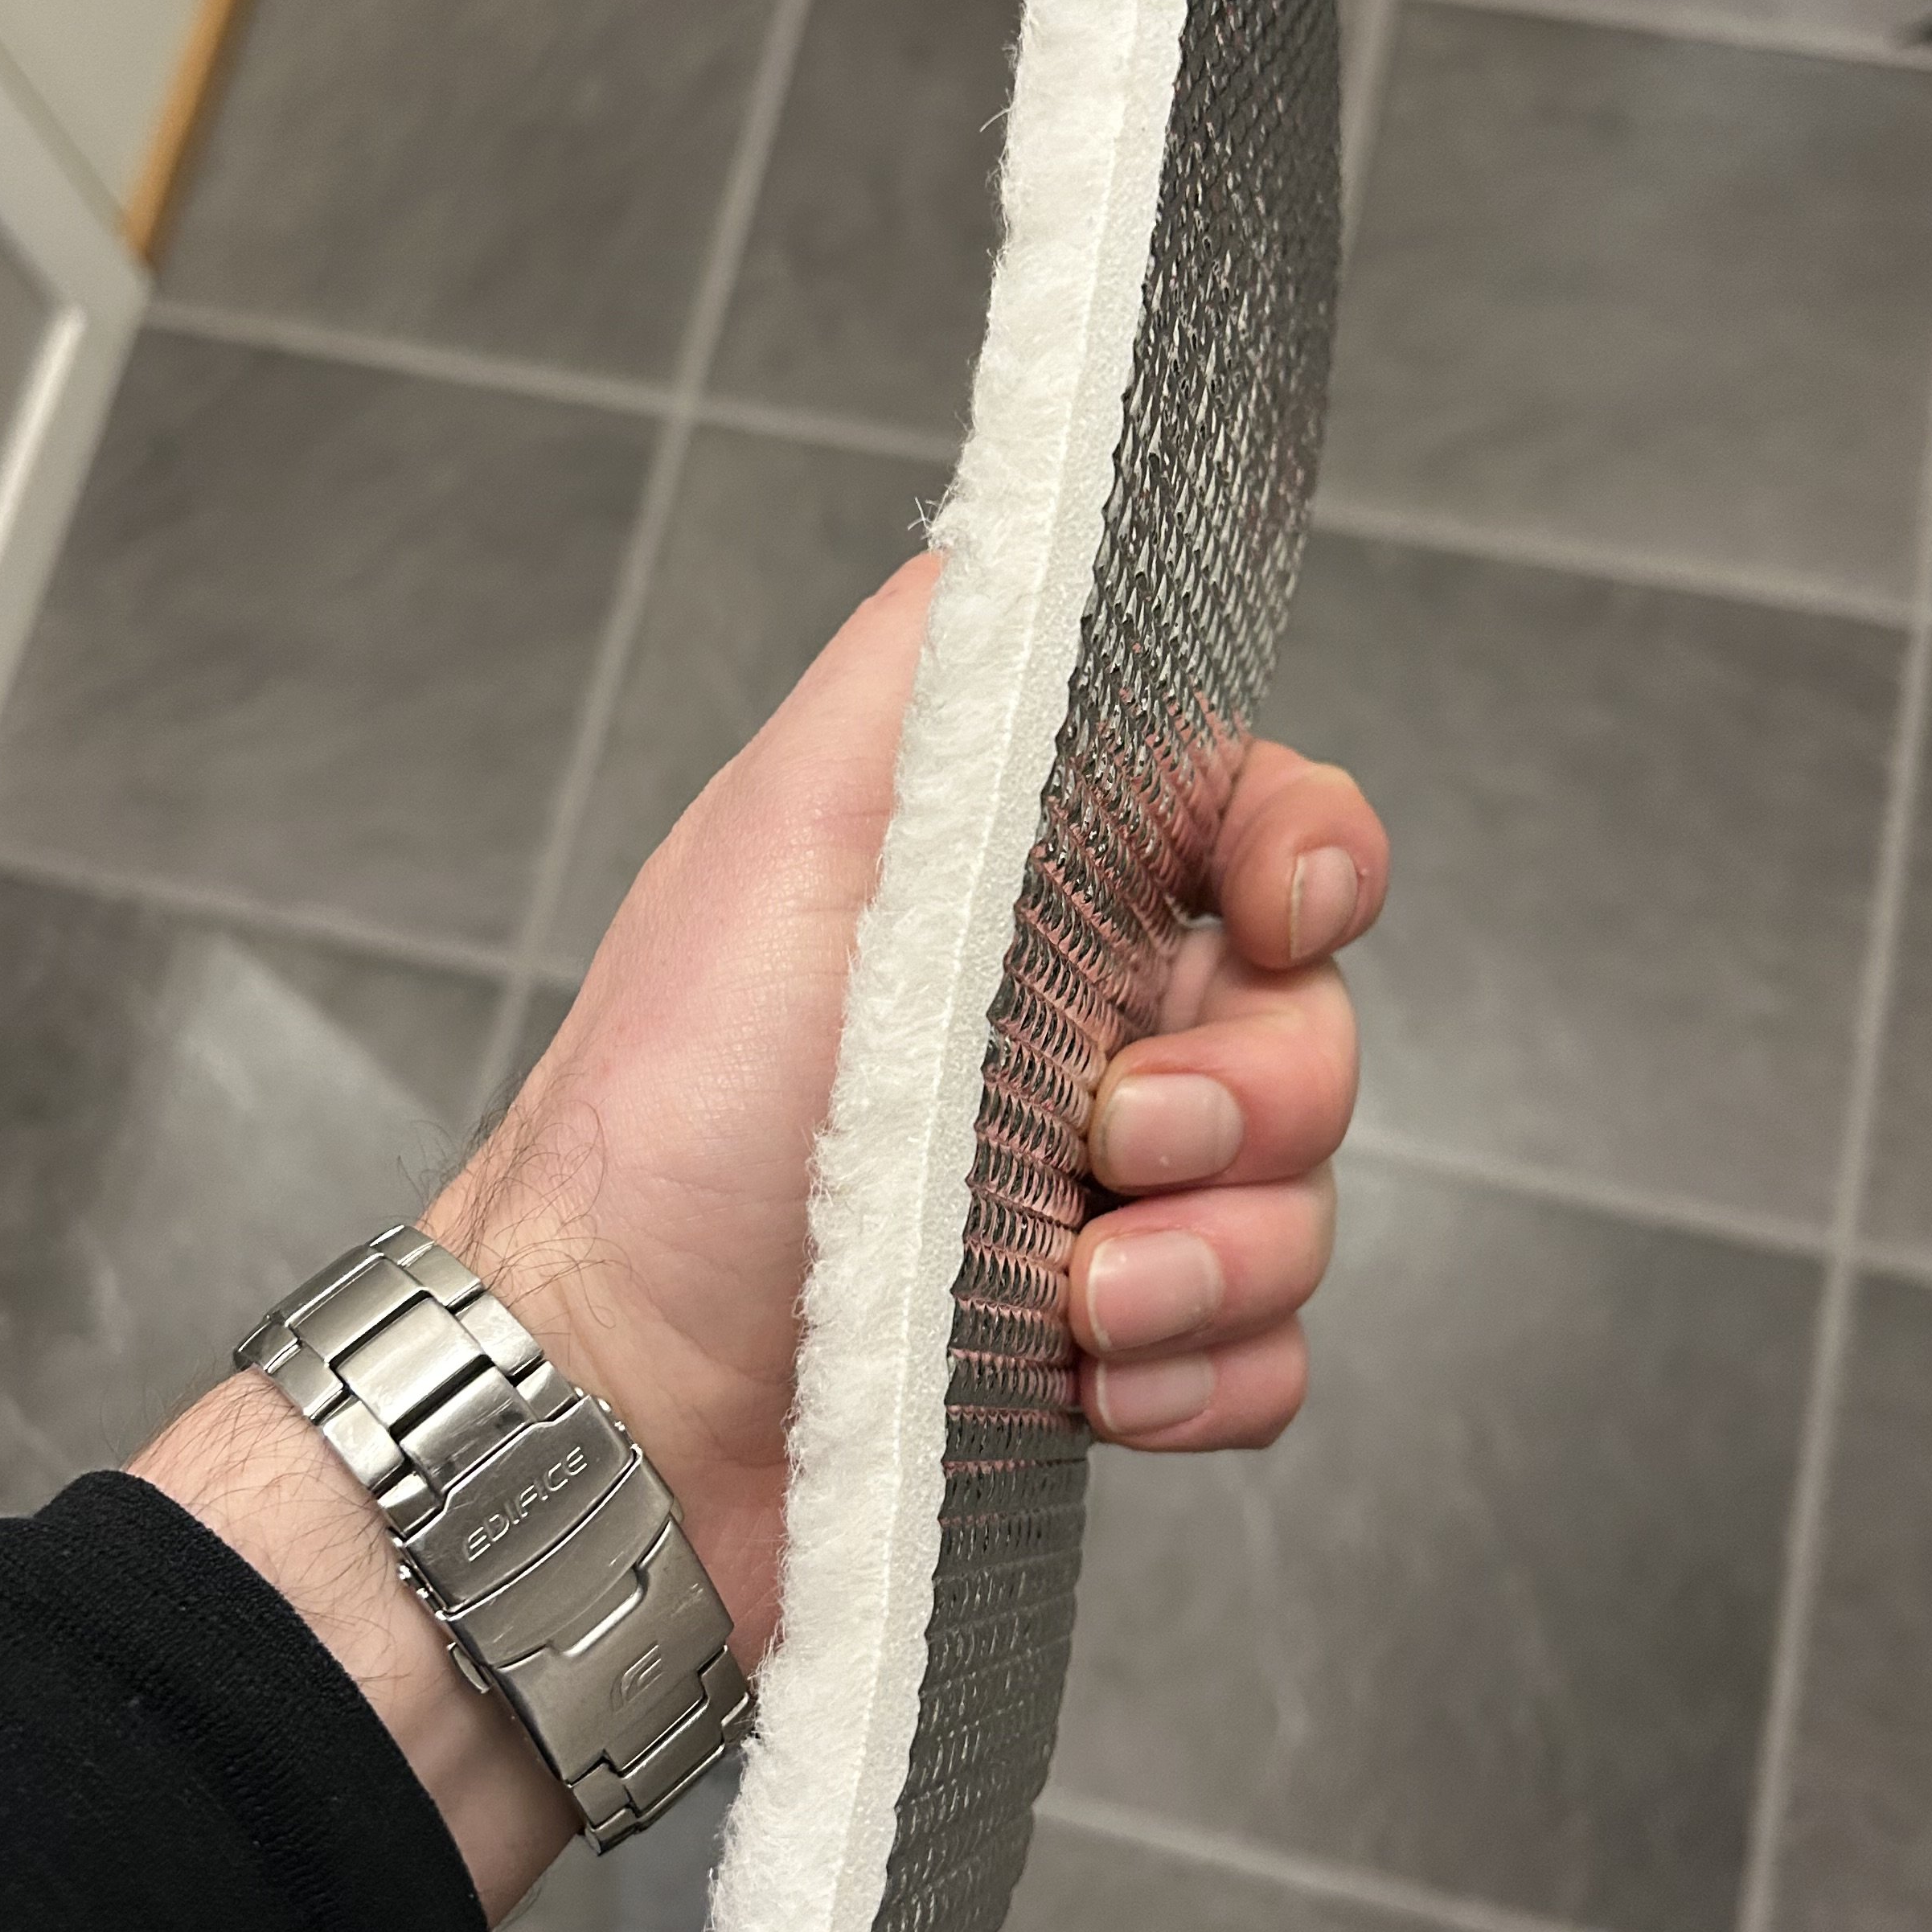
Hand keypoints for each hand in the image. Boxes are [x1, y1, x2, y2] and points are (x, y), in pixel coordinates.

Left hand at [431, 552, 1384, 1638]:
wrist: (616, 1397)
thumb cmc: (677, 1115)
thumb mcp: (792, 823)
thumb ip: (941, 671)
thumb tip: (1056, 534)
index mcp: (1029, 891)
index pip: (1265, 828)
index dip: (1313, 860)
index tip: (1275, 909)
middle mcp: (1079, 1033)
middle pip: (1316, 1028)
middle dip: (1245, 1097)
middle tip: (1104, 1135)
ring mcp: (1101, 1200)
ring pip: (1306, 1205)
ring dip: (1212, 1258)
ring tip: (1066, 1294)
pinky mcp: (1109, 1356)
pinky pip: (1266, 1355)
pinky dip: (1196, 1377)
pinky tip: (1076, 1383)